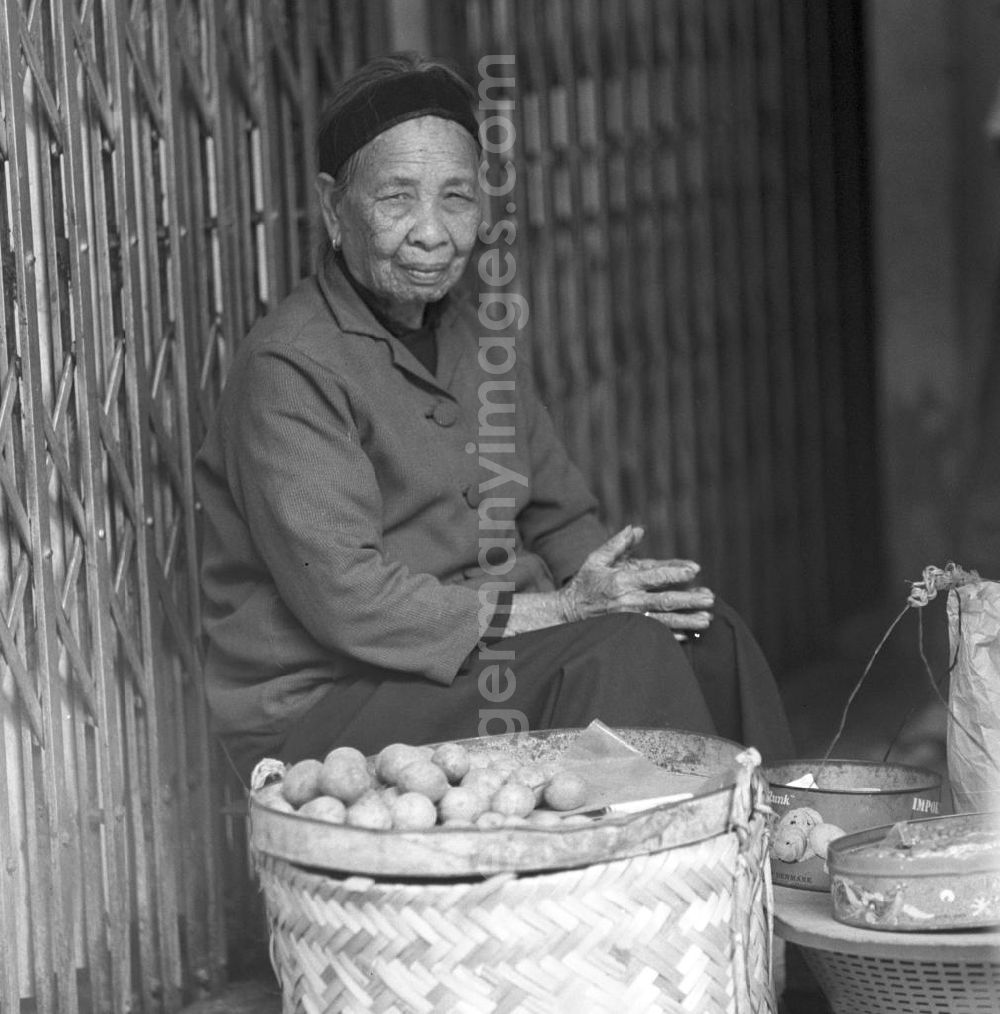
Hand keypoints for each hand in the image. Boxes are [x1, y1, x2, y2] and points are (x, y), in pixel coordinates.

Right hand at [559, 525, 714, 631]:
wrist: (567, 613)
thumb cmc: (584, 583)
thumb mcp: (596, 559)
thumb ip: (618, 544)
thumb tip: (637, 529)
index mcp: (623, 580)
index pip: (655, 576)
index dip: (676, 573)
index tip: (696, 570)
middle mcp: (629, 601)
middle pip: (665, 601)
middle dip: (690, 600)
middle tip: (711, 598)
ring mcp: (629, 620)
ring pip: (664, 621)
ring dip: (686, 620)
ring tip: (707, 619)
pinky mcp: (628, 633)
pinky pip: (654, 635)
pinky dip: (672, 636)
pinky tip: (688, 635)